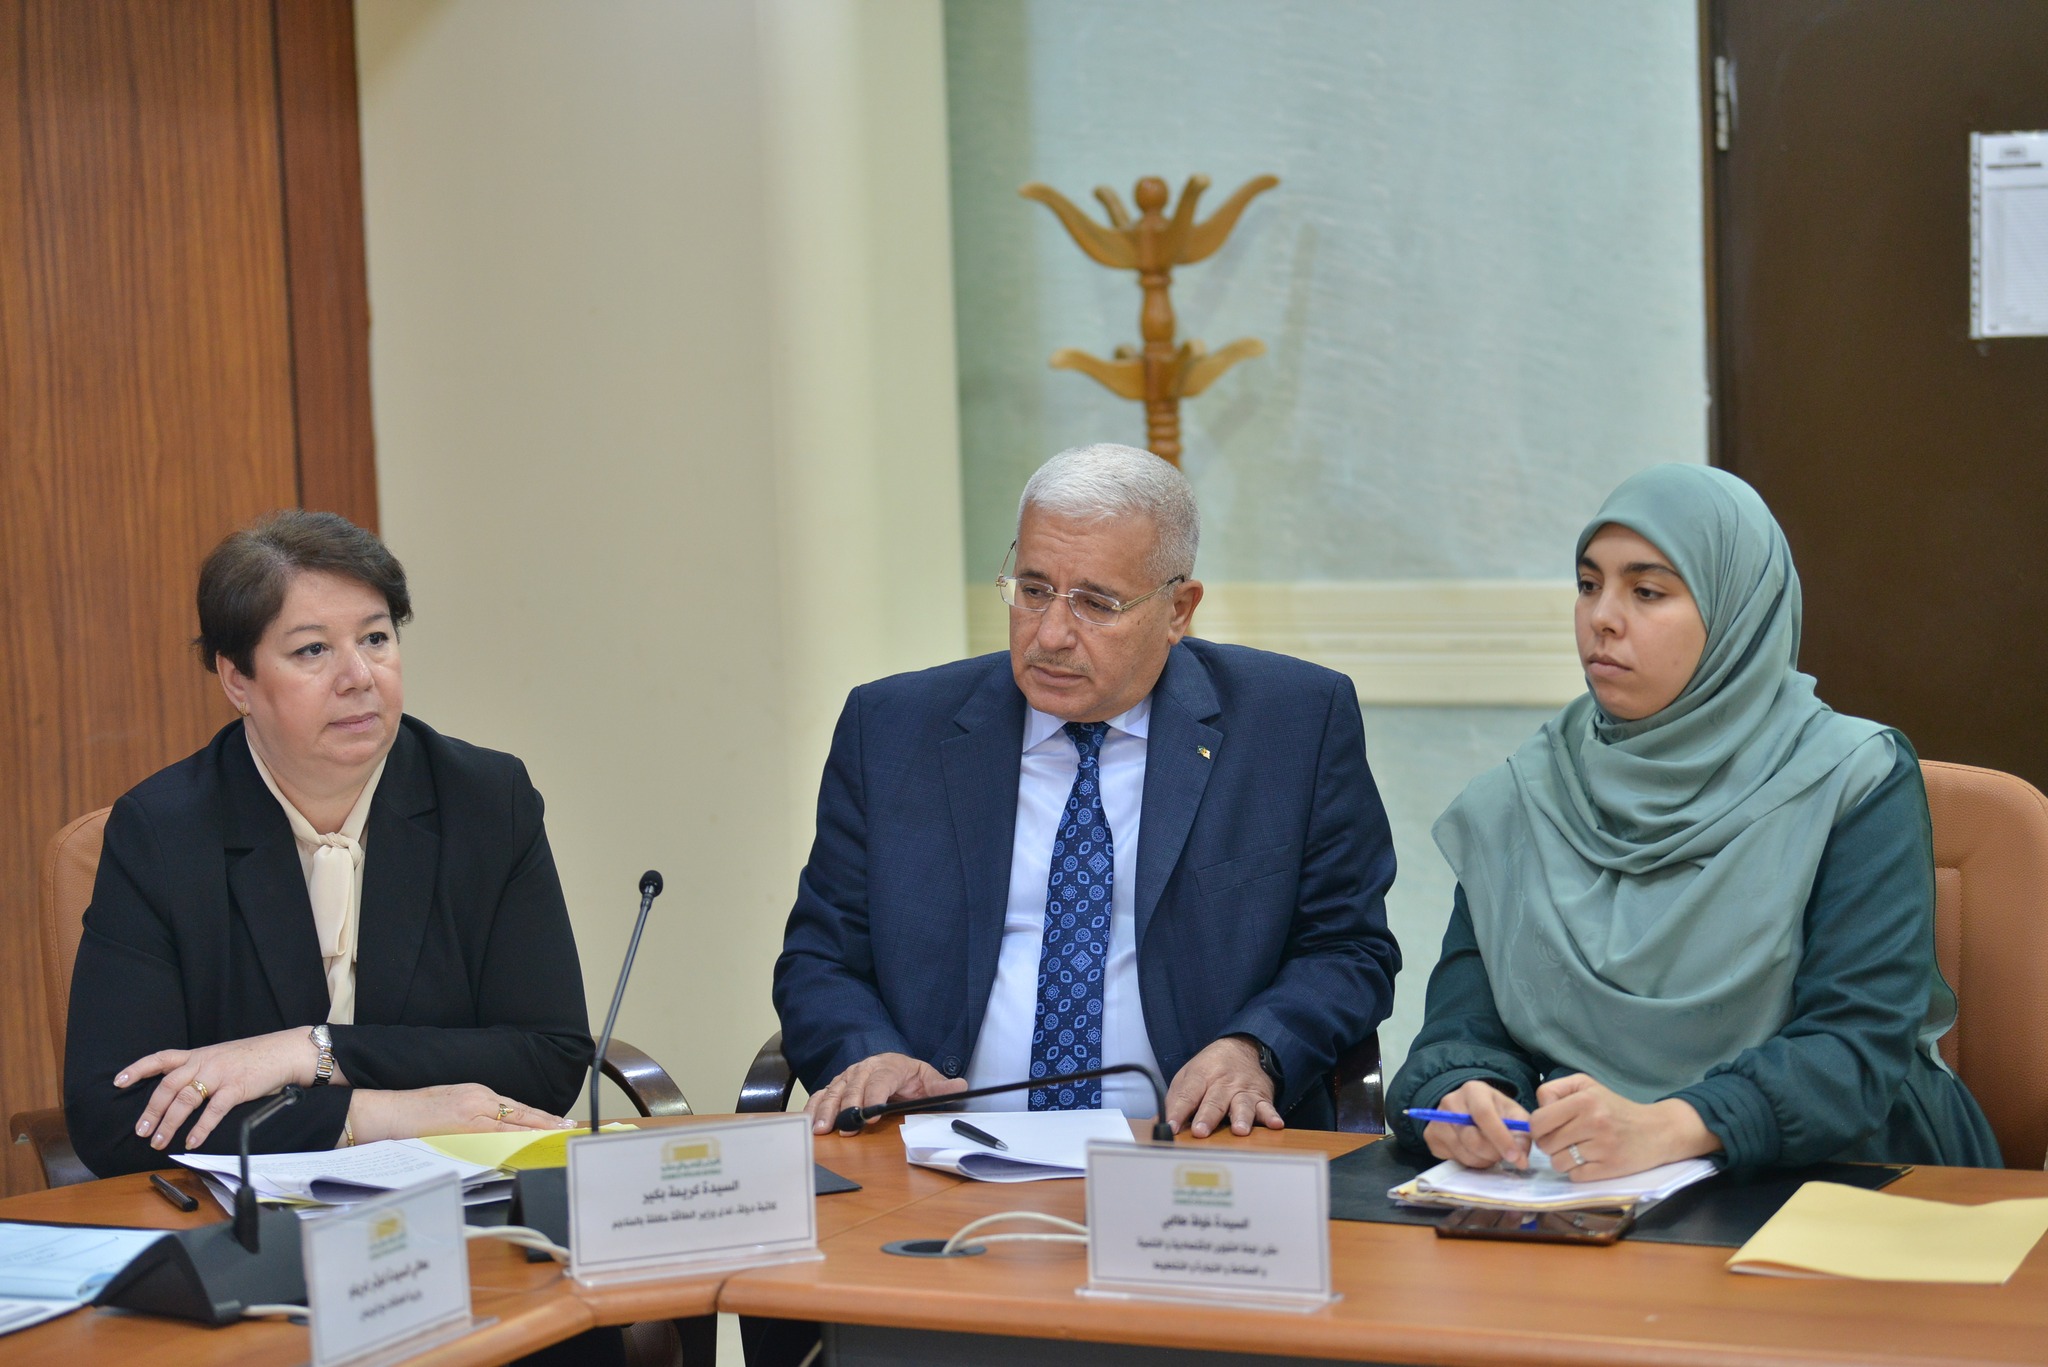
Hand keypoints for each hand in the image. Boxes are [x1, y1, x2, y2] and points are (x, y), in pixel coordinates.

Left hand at [117, 1028, 319, 1150]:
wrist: (286, 1052)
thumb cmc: (256, 1057)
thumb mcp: (223, 1057)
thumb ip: (202, 1070)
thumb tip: (182, 1092)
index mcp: (199, 1054)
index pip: (161, 1058)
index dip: (138, 1069)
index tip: (118, 1081)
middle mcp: (204, 1062)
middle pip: (168, 1086)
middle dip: (151, 1111)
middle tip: (141, 1131)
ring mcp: (220, 1074)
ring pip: (185, 1099)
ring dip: (169, 1123)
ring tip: (159, 1142)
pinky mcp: (237, 1087)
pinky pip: (213, 1110)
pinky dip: (201, 1128)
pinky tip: (193, 1141)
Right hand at [348, 1085, 571, 1144]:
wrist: (387, 1113)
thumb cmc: (413, 1115)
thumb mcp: (450, 1108)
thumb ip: (474, 1116)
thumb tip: (497, 1132)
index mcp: (476, 1094)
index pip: (515, 1107)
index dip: (538, 1116)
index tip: (558, 1121)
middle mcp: (479, 1099)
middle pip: (521, 1112)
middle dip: (546, 1121)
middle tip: (568, 1127)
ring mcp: (473, 1111)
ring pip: (514, 1122)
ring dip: (537, 1130)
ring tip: (558, 1135)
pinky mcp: (464, 1124)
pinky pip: (497, 1134)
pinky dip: (516, 1139)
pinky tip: (530, 1144)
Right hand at [803, 1053, 966, 1133]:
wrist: (891, 1065)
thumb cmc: (908, 1076)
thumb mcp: (927, 1078)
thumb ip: (941, 1086)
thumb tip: (961, 1087)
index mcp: (887, 1066)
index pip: (879, 1080)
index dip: (874, 1096)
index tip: (872, 1115)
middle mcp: (863, 1069)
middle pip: (852, 1086)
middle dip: (846, 1107)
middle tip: (843, 1128)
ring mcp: (847, 1077)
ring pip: (834, 1091)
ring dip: (825, 1110)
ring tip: (819, 1129)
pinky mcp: (836, 1086)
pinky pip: (821, 1095)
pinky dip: (813, 1107)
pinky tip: (807, 1122)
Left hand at [1165, 1037, 1281, 1137]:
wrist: (1244, 1047)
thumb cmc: (1211, 1068)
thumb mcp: (1188, 1076)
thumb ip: (1175, 1101)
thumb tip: (1158, 1125)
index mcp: (1201, 1076)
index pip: (1187, 1094)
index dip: (1178, 1111)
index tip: (1171, 1127)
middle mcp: (1222, 1083)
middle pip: (1214, 1101)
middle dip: (1207, 1117)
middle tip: (1201, 1132)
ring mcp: (1242, 1090)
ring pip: (1241, 1104)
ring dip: (1241, 1117)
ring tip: (1239, 1131)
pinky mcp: (1261, 1097)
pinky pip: (1267, 1107)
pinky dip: (1271, 1115)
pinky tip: (1275, 1124)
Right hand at [1422, 1079, 1532, 1170]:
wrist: (1469, 1108)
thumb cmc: (1496, 1111)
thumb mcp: (1514, 1116)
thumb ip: (1522, 1136)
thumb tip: (1521, 1161)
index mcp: (1474, 1090)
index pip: (1484, 1114)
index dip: (1500, 1138)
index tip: (1515, 1157)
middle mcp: (1450, 1101)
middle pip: (1471, 1138)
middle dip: (1492, 1154)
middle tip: (1502, 1156)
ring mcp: (1437, 1118)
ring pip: (1462, 1152)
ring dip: (1482, 1161)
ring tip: (1490, 1153)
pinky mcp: (1430, 1135)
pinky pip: (1452, 1158)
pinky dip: (1468, 1162)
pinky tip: (1474, 1153)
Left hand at [1528, 1074, 1721, 1180]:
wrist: (1658, 1130)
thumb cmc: (1616, 1107)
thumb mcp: (1587, 1086)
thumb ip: (1556, 1091)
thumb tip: (1537, 1111)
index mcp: (1584, 1100)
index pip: (1538, 1120)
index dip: (1538, 1126)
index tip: (1550, 1126)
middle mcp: (1593, 1122)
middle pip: (1545, 1143)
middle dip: (1549, 1143)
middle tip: (1564, 1139)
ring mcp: (1602, 1148)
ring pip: (1558, 1162)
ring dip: (1563, 1159)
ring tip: (1578, 1150)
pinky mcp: (1610, 1169)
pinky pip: (1575, 1176)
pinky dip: (1578, 1171)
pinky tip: (1590, 1161)